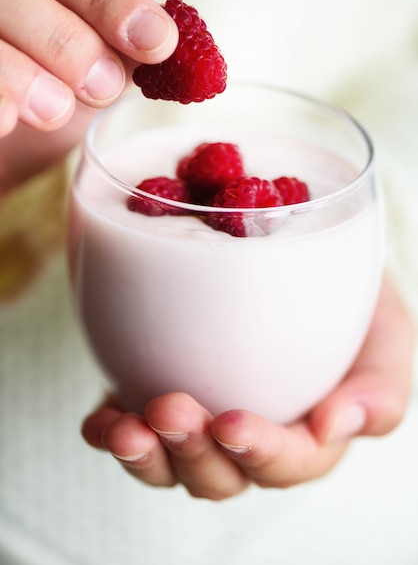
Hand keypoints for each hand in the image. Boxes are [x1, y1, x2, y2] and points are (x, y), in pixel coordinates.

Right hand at [0, 0, 177, 190]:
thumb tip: (170, 45)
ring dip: (17, 70)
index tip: (156, 43)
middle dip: (62, 37)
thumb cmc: (47, 86)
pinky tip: (5, 122)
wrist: (0, 135)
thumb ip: (122, 46)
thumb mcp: (93, 64)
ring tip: (54, 110)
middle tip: (101, 87)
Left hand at [82, 274, 414, 499]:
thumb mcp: (384, 336)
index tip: (232, 422)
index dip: (261, 454)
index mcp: (307, 435)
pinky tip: (101, 422)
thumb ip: (379, 389)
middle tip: (173, 409)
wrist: (300, 260)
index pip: (288, 464)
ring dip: (145, 455)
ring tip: (125, 428)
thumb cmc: (350, 302)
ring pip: (171, 465)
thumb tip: (338, 427)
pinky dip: (112, 432)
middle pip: (221, 475)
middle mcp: (251, 437)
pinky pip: (132, 431)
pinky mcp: (160, 395)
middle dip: (194, 454)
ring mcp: (203, 421)